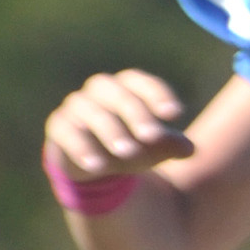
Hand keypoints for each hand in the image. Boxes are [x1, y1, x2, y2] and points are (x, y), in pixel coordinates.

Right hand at [44, 70, 194, 185]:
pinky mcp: (59, 127)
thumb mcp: (156, 148)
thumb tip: (190, 149)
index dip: (158, 95)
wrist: (97, 163)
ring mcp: (77, 107)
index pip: (142, 83)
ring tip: (129, 152)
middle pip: (117, 94)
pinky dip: (81, 148)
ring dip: (110, 131)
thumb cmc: (134, 145)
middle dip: (136, 114)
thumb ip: (173, 145)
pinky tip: (98, 166)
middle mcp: (100, 92)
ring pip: (90, 111)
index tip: (176, 114)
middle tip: (152, 136)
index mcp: (127, 88)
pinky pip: (66, 132)